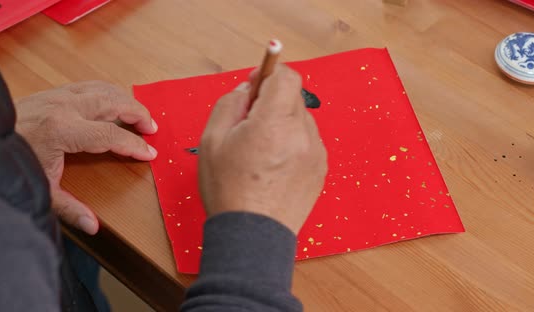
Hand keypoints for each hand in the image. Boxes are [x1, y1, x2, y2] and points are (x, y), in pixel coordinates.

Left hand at [15, 81, 157, 234]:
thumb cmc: (10, 162)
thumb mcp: (39, 189)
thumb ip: (69, 208)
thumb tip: (93, 226)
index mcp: (63, 130)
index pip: (112, 135)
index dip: (135, 145)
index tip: (150, 154)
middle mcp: (65, 107)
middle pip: (114, 102)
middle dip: (138, 113)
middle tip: (152, 128)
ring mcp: (59, 95)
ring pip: (104, 89)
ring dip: (125, 100)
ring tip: (140, 115)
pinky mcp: (53, 92)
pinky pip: (90, 86)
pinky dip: (109, 93)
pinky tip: (114, 103)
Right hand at [198, 65, 326, 233]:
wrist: (253, 235)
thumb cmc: (229, 190)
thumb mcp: (212, 140)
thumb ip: (230, 104)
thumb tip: (247, 89)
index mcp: (274, 123)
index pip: (286, 76)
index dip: (268, 74)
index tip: (255, 84)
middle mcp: (301, 134)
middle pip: (293, 96)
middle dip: (272, 101)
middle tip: (250, 123)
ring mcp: (315, 152)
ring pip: (301, 118)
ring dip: (283, 122)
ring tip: (261, 150)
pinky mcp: (320, 168)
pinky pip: (308, 140)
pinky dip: (293, 142)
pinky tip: (274, 164)